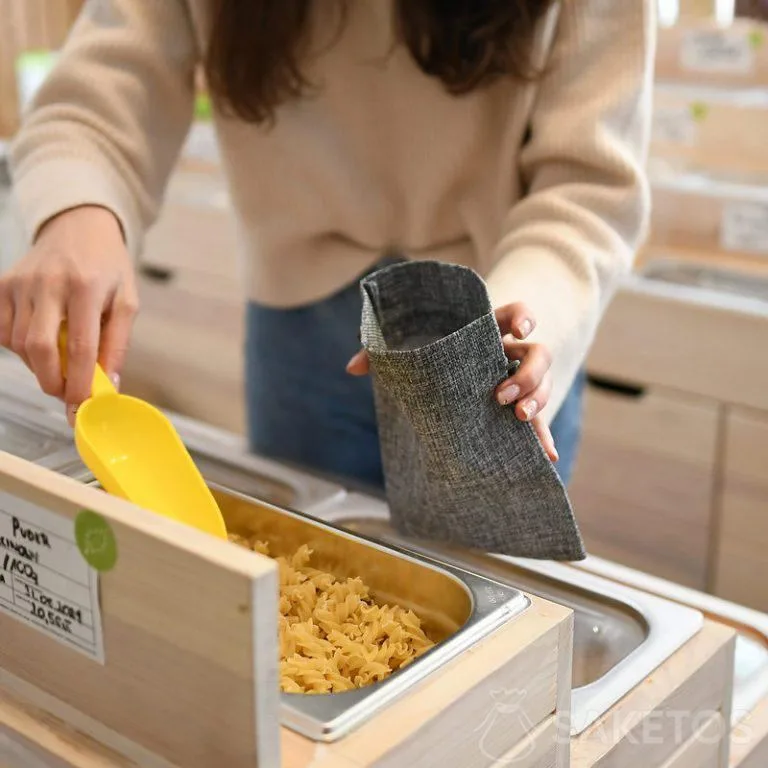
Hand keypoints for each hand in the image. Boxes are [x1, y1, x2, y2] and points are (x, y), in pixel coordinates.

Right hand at [0, 206, 137, 420]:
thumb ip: (118, 343)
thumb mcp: (126, 301)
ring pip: (19, 343)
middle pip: (39, 348)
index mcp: (86, 286)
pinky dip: (19, 347)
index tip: (81, 405)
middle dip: (52, 381)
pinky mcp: (2, 284)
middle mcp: (48, 282)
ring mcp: (20, 282)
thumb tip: (110, 384)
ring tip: (60, 361)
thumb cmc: (107, 267)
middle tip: (67, 393)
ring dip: (39, 365)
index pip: (81, 346)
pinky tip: (41, 341)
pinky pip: (2, 331)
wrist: (78, 227)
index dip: (80, 382)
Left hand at [346, 302, 556, 461]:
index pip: (514, 313)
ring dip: (537, 400)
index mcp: (485, 330)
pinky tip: (546, 455)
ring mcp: (516, 381)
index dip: (522, 315)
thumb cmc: (426, 351)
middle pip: (537, 353)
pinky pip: (537, 422)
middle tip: (501, 395)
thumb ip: (380, 353)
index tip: (520, 327)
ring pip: (543, 384)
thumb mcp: (405, 347)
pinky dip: (542, 438)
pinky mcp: (517, 408)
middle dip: (528, 374)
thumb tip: (352, 368)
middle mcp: (508, 353)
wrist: (441, 371)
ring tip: (519, 420)